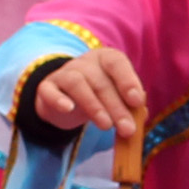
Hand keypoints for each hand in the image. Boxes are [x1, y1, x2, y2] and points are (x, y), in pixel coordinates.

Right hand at [30, 49, 144, 138]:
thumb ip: (128, 105)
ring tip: (106, 126)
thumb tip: (141, 113)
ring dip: (93, 105)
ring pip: (77, 83)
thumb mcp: (115, 99)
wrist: (64, 101)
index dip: (127, 80)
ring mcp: (63, 73)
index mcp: (105, 60)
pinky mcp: (46, 88)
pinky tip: (68, 109)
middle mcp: (84, 63)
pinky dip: (59, 99)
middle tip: (126, 129)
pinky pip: (49, 91)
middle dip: (116, 106)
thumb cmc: (97, 97)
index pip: (116, 62)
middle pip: (100, 81)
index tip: (137, 101)